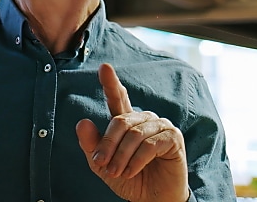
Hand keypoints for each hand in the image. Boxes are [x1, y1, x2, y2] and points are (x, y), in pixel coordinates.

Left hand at [76, 63, 188, 201]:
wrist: (152, 200)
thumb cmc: (129, 179)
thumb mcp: (103, 164)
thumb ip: (92, 144)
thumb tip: (82, 122)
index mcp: (127, 121)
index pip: (117, 98)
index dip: (111, 83)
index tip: (104, 67)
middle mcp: (144, 118)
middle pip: (120, 121)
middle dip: (108, 144)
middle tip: (102, 164)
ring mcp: (160, 126)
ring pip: (134, 134)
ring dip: (121, 156)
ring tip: (117, 172)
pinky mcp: (173, 138)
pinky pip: (150, 144)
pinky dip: (136, 160)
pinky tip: (131, 171)